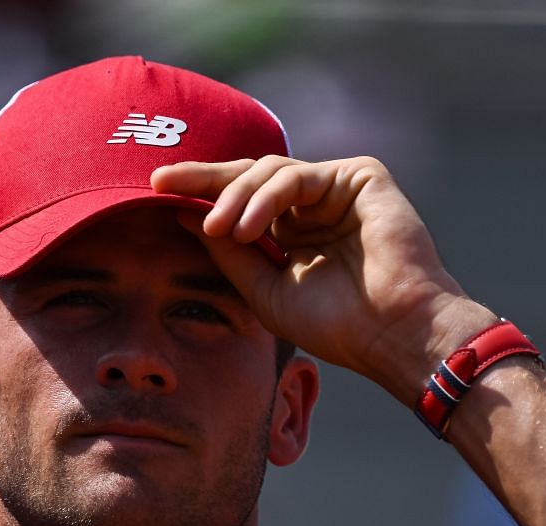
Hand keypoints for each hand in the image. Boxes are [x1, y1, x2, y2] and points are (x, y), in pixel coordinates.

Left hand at [150, 155, 497, 399]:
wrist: (391, 333)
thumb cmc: (335, 325)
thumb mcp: (263, 291)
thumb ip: (227, 253)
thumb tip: (181, 217)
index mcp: (293, 232)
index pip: (239, 201)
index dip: (199, 192)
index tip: (155, 188)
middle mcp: (314, 205)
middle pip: (249, 175)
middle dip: (205, 177)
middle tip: (164, 182)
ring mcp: (338, 188)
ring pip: (269, 172)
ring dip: (236, 198)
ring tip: (222, 230)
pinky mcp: (361, 177)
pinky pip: (298, 175)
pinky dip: (267, 197)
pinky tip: (248, 227)